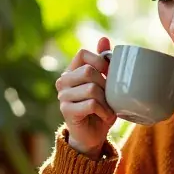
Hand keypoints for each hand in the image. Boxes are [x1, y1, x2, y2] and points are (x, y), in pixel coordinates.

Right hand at [56, 36, 115, 158]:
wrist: (93, 136)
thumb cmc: (101, 108)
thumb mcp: (106, 83)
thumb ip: (103, 62)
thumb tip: (103, 38)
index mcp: (71, 71)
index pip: (82, 53)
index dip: (99, 60)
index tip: (108, 73)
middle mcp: (63, 81)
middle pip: (88, 71)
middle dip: (105, 84)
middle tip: (110, 97)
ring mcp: (62, 96)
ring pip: (91, 88)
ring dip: (106, 101)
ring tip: (108, 109)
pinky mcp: (66, 111)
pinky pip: (91, 104)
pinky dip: (104, 111)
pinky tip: (105, 117)